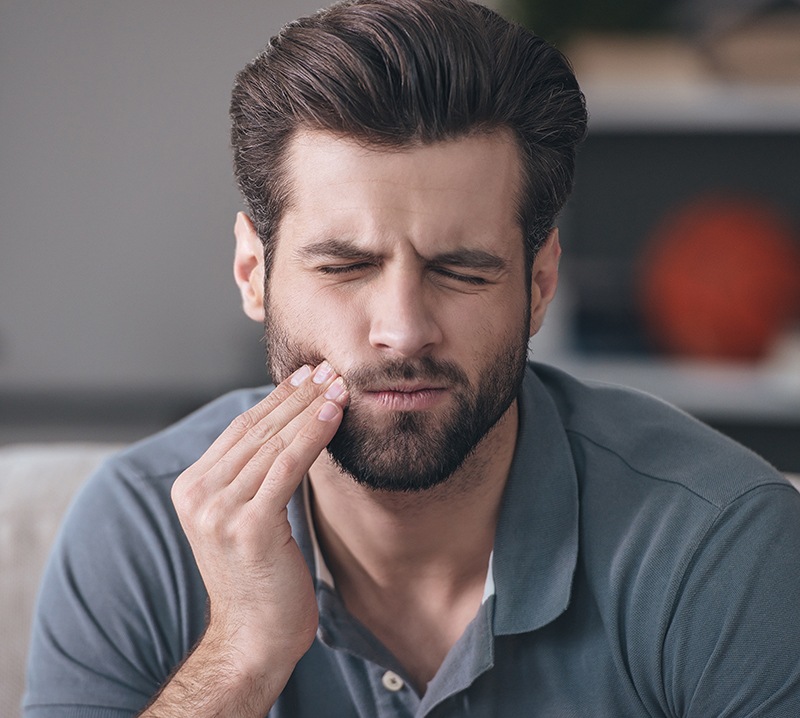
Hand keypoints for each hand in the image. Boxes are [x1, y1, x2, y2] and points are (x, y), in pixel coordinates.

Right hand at [165, 361, 347, 709]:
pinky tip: (333, 414)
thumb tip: (288, 428)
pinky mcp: (249, 526)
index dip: (277, 399)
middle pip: (256, 430)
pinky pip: (287, 467)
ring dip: (311, 409)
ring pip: (273, 443)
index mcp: (192, 488)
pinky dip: (312, 436)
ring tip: (339, 385)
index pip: (240, 429)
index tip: (307, 375)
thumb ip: (252, 477)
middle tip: (329, 369)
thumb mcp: (246, 518)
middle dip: (297, 395)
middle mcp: (198, 494)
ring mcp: (219, 511)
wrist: (253, 638)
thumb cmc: (260, 578)